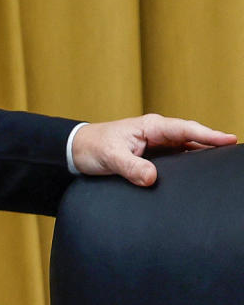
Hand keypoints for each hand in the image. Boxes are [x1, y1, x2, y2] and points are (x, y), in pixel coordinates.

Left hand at [71, 114, 236, 185]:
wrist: (76, 150)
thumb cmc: (92, 147)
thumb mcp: (110, 157)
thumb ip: (130, 167)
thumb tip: (152, 178)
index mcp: (150, 127)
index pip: (185, 129)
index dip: (209, 135)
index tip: (229, 139)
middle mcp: (157, 133)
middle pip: (192, 138)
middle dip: (214, 144)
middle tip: (235, 155)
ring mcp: (157, 145)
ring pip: (187, 149)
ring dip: (204, 155)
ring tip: (225, 165)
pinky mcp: (153, 157)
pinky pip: (178, 160)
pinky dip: (190, 164)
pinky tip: (200, 175)